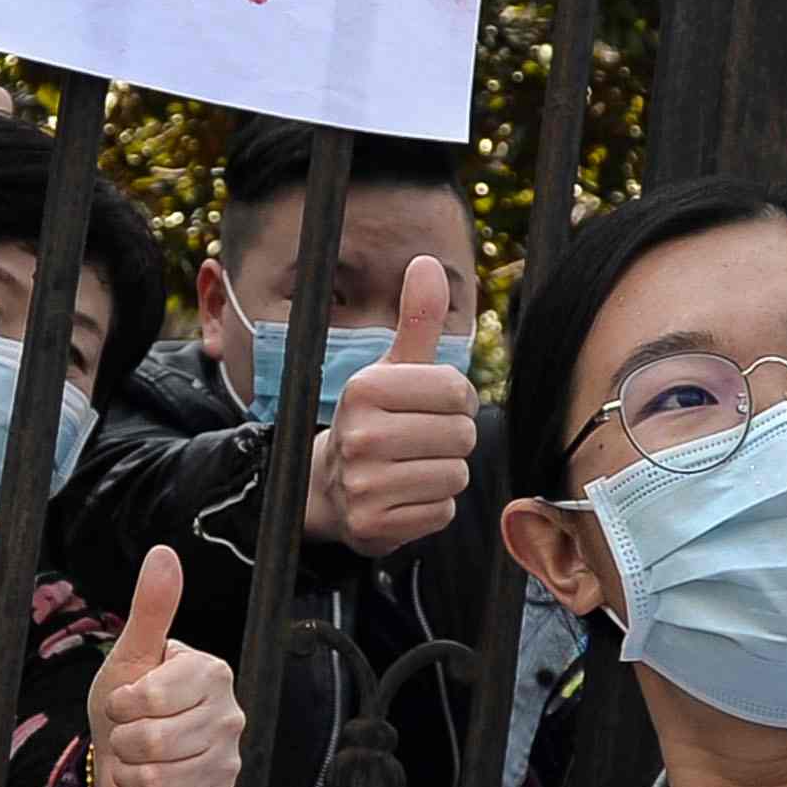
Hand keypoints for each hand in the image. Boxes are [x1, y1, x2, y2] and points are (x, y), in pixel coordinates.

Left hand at [77, 545, 243, 786]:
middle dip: (123, 742)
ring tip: (136, 761)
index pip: (152, 697)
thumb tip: (164, 554)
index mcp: (213, 673)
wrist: (126, 764)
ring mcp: (229, 763)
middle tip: (128, 735)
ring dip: (129, 776)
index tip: (123, 702)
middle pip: (154, 743)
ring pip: (158, 782)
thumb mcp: (130, 656)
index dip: (122, 705)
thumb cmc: (129, 705)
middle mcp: (231, 717)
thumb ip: (151, 608)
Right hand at [305, 250, 479, 558]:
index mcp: (365, 388)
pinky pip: (441, 512)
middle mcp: (359, 435)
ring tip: (410, 468)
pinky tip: (403, 497)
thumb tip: (427, 261)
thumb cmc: (374, 420)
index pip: (458, 391)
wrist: (325, 488)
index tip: (429, 407)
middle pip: (461, 435)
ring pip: (455, 475)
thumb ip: (416, 319)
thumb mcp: (392, 368)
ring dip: (442, 474)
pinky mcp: (372, 525)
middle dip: (451, 439)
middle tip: (419, 441)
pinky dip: (431, 508)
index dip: (457, 401)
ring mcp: (363, 484)